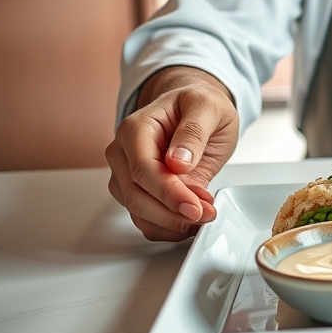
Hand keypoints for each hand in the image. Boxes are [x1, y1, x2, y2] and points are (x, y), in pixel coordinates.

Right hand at [106, 66, 239, 240]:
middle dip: (172, 212)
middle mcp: (123, 153)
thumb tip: (177, 162)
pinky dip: (168, 226)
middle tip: (206, 214)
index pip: (143, 169)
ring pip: (138, 212)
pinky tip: (191, 220)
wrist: (196, 110)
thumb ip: (194, 131)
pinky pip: (145, 219)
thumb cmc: (199, 105)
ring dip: (172, 221)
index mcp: (135, 128)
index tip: (194, 206)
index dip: (168, 193)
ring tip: (205, 212)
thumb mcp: (208, 107)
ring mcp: (126, 174)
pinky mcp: (137, 191)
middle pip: (135, 196)